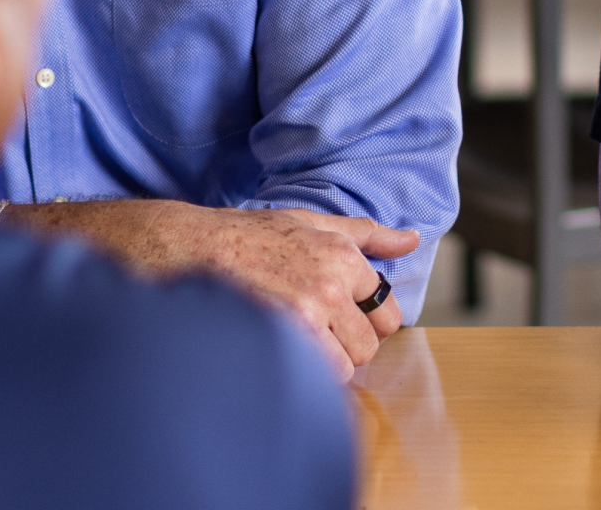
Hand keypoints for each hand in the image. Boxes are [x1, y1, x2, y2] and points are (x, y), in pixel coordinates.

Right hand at [0, 200, 418, 380]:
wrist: (189, 249)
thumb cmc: (251, 235)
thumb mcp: (313, 222)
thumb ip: (367, 234)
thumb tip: (411, 239)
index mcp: (343, 256)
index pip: (387, 311)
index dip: (367, 318)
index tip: (343, 315)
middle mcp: (331, 286)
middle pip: (369, 345)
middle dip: (348, 343)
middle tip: (314, 327)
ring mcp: (306, 315)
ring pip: (346, 367)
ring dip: (326, 362)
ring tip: (295, 338)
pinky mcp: (281, 339)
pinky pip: (317, 378)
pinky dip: (305, 372)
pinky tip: (283, 349)